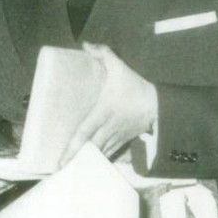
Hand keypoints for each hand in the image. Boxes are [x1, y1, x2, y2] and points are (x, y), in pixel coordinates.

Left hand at [60, 43, 157, 163]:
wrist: (159, 104)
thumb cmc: (136, 86)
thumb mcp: (120, 67)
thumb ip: (103, 54)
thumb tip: (86, 44)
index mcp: (104, 112)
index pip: (86, 131)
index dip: (74, 146)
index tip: (61, 159)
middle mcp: (108, 128)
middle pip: (89, 148)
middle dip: (75, 160)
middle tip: (58, 170)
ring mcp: (115, 137)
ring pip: (98, 153)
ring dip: (84, 163)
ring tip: (68, 173)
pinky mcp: (122, 141)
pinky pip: (107, 154)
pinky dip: (97, 161)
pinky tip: (86, 169)